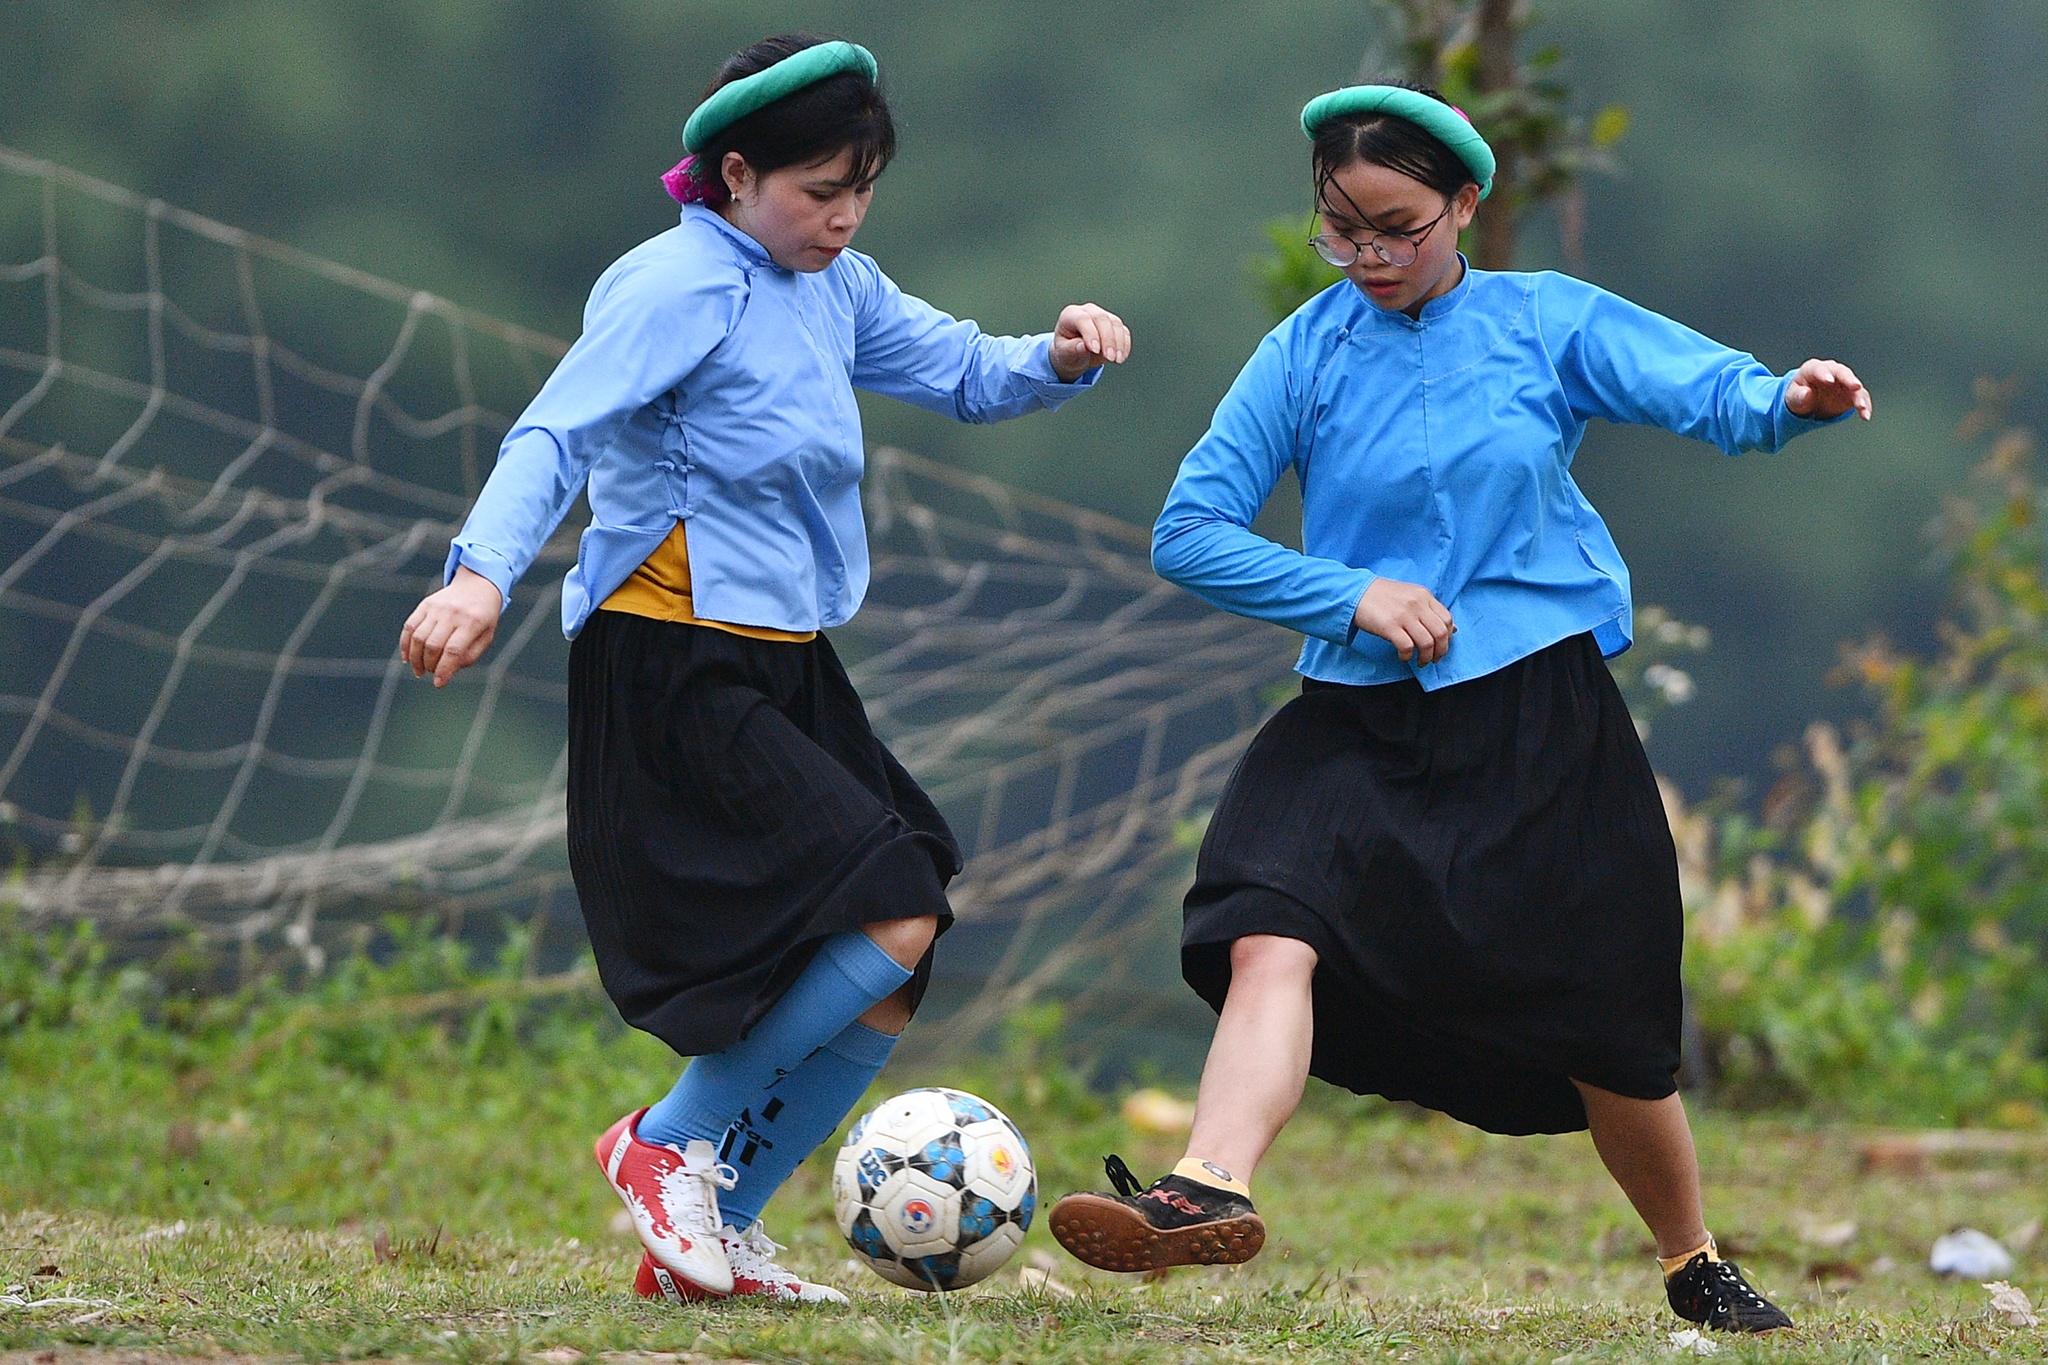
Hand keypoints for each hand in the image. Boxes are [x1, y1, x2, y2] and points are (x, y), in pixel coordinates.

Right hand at [399, 565, 502, 686]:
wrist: (478, 584)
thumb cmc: (484, 616)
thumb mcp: (487, 636)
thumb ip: (470, 655)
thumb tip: (448, 671)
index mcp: (472, 622)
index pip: (453, 650)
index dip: (444, 669)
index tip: (438, 684)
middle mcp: (453, 614)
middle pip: (433, 645)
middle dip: (429, 665)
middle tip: (430, 673)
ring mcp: (437, 608)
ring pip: (418, 637)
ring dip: (415, 658)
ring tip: (419, 670)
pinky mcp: (425, 605)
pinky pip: (410, 626)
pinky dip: (405, 644)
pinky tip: (407, 657)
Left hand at [1049, 303, 1131, 381]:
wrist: (1074, 354)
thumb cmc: (1066, 351)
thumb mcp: (1064, 354)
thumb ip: (1071, 349)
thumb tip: (1083, 347)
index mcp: (1070, 314)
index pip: (1083, 319)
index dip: (1090, 333)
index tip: (1094, 350)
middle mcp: (1088, 311)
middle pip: (1102, 319)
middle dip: (1107, 339)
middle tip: (1109, 358)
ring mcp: (1103, 316)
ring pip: (1116, 324)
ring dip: (1119, 343)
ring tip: (1117, 360)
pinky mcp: (1114, 325)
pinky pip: (1123, 332)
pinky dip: (1124, 345)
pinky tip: (1121, 357)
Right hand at [1354, 577, 1454, 665]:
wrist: (1355, 592)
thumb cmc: (1382, 596)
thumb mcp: (1410, 596)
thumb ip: (1429, 610)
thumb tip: (1452, 630)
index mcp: (1424, 595)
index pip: (1447, 619)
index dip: (1447, 637)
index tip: (1441, 646)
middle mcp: (1417, 604)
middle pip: (1440, 633)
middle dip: (1440, 651)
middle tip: (1434, 659)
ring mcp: (1404, 615)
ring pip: (1426, 643)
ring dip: (1425, 657)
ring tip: (1420, 662)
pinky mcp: (1389, 626)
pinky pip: (1407, 647)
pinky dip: (1408, 656)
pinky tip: (1403, 657)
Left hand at [1786, 358, 1872, 420]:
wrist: (1808, 400)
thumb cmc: (1799, 394)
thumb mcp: (1792, 397)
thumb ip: (1799, 396)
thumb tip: (1807, 394)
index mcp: (1813, 369)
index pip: (1819, 369)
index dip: (1824, 374)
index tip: (1829, 381)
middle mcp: (1832, 372)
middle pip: (1842, 373)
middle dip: (1849, 379)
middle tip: (1855, 386)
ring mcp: (1844, 381)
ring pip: (1854, 386)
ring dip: (1859, 397)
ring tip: (1862, 407)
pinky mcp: (1852, 393)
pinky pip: (1861, 398)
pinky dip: (1864, 406)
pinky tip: (1865, 415)